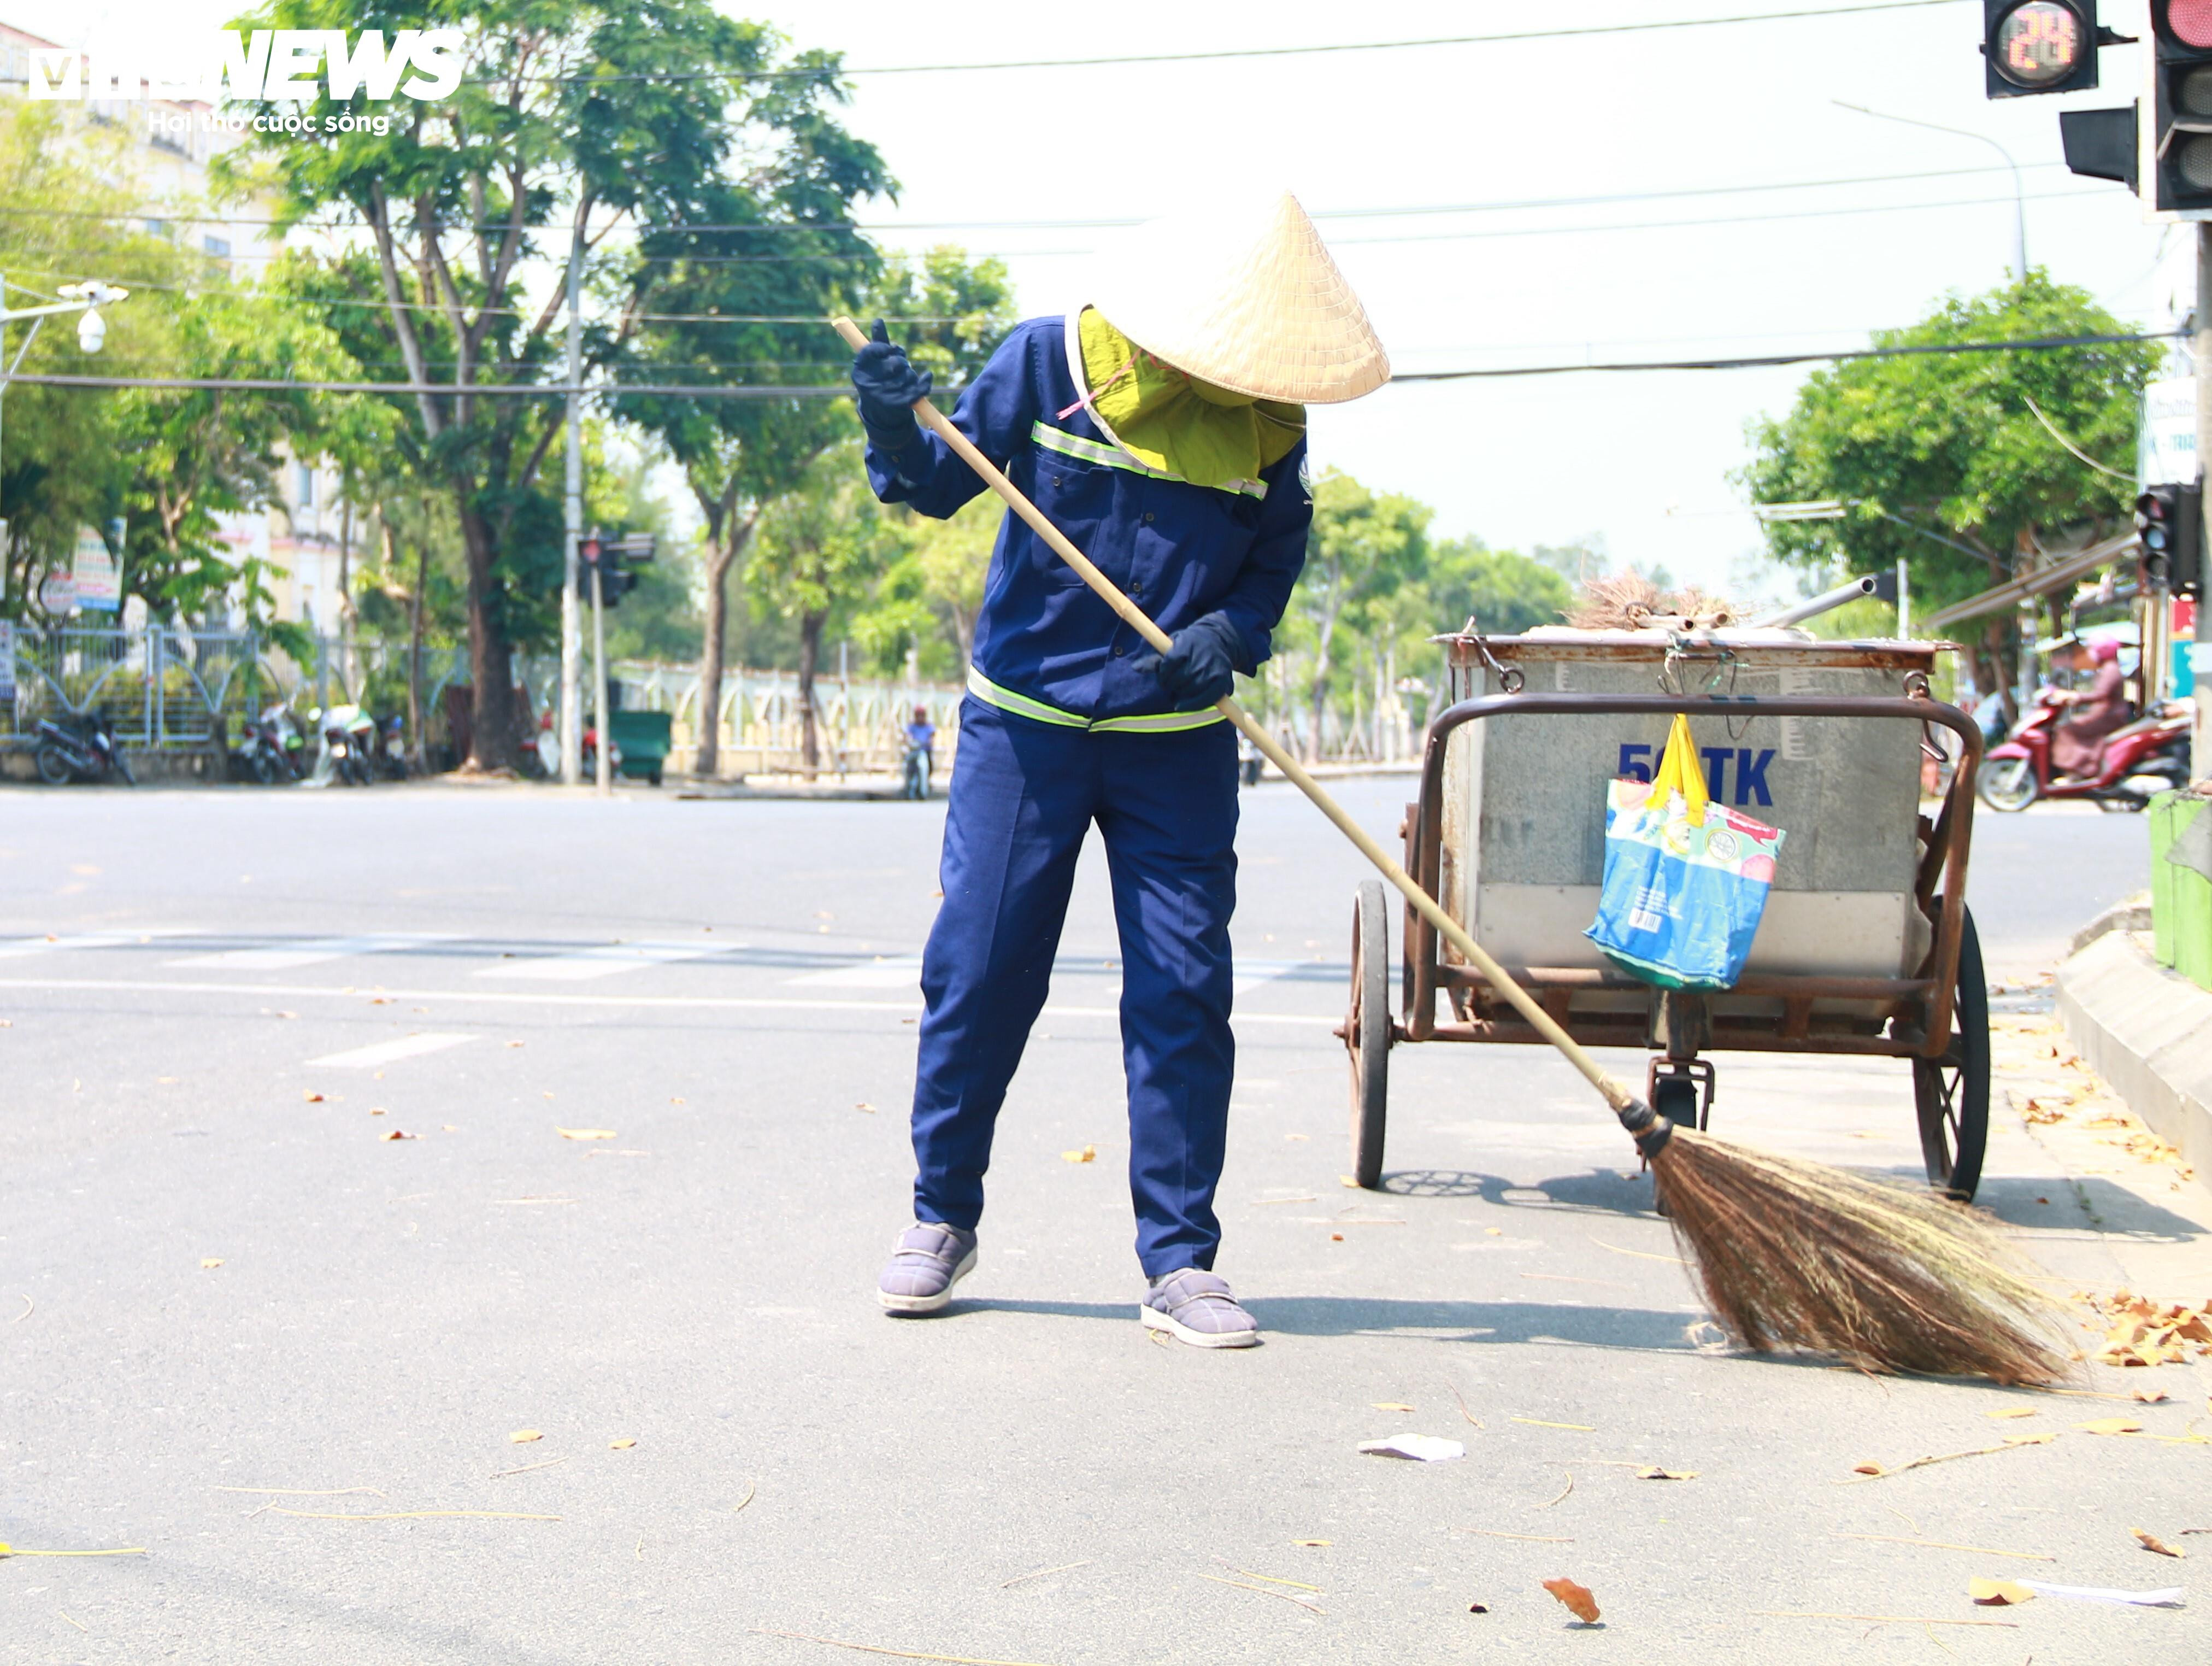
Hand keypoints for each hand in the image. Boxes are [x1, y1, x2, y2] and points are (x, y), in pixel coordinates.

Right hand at [850, 319, 932, 453]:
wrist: (881, 414)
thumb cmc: (879, 381)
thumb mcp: (876, 362)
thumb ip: (878, 342)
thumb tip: (878, 320)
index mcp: (859, 371)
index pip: (871, 351)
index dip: (884, 347)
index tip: (891, 349)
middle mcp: (868, 384)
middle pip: (895, 363)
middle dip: (901, 361)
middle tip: (900, 365)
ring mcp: (882, 396)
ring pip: (908, 375)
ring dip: (912, 375)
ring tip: (905, 380)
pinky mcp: (897, 406)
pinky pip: (917, 389)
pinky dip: (925, 382)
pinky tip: (927, 377)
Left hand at [1147, 612, 1247, 710]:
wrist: (1219, 641)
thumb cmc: (1190, 645)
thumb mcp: (1172, 645)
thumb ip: (1155, 659)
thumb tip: (1135, 668)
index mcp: (1187, 644)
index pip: (1168, 664)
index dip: (1163, 673)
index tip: (1164, 674)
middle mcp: (1201, 657)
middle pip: (1177, 679)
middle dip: (1170, 683)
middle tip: (1172, 682)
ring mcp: (1212, 671)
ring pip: (1188, 691)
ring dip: (1180, 693)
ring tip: (1180, 688)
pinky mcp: (1222, 683)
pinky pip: (1203, 701)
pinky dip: (1191, 705)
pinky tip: (1180, 705)